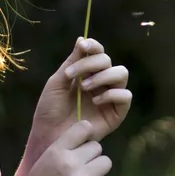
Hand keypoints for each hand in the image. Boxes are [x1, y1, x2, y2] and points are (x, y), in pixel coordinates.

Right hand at [15, 120, 114, 175]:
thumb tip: (91, 141)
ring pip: (106, 163)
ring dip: (99, 171)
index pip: (83, 128)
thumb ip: (64, 150)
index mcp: (55, 151)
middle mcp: (69, 163)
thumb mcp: (44, 162)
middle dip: (91, 158)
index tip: (84, 144)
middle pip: (97, 147)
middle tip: (80, 171)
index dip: (87, 135)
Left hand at [27, 37, 131, 153]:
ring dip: (103, 76)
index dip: (93, 46)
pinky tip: (96, 101)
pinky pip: (125, 96)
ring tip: (84, 88)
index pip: (98, 53)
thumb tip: (82, 38)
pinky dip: (112, 94)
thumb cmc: (49, 111)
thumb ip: (71, 62)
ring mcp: (110, 97)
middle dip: (91, 64)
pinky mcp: (116, 114)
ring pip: (121, 74)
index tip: (82, 47)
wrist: (49, 137)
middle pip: (108, 61)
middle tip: (72, 76)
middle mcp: (101, 83)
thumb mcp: (57, 83)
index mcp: (87, 73)